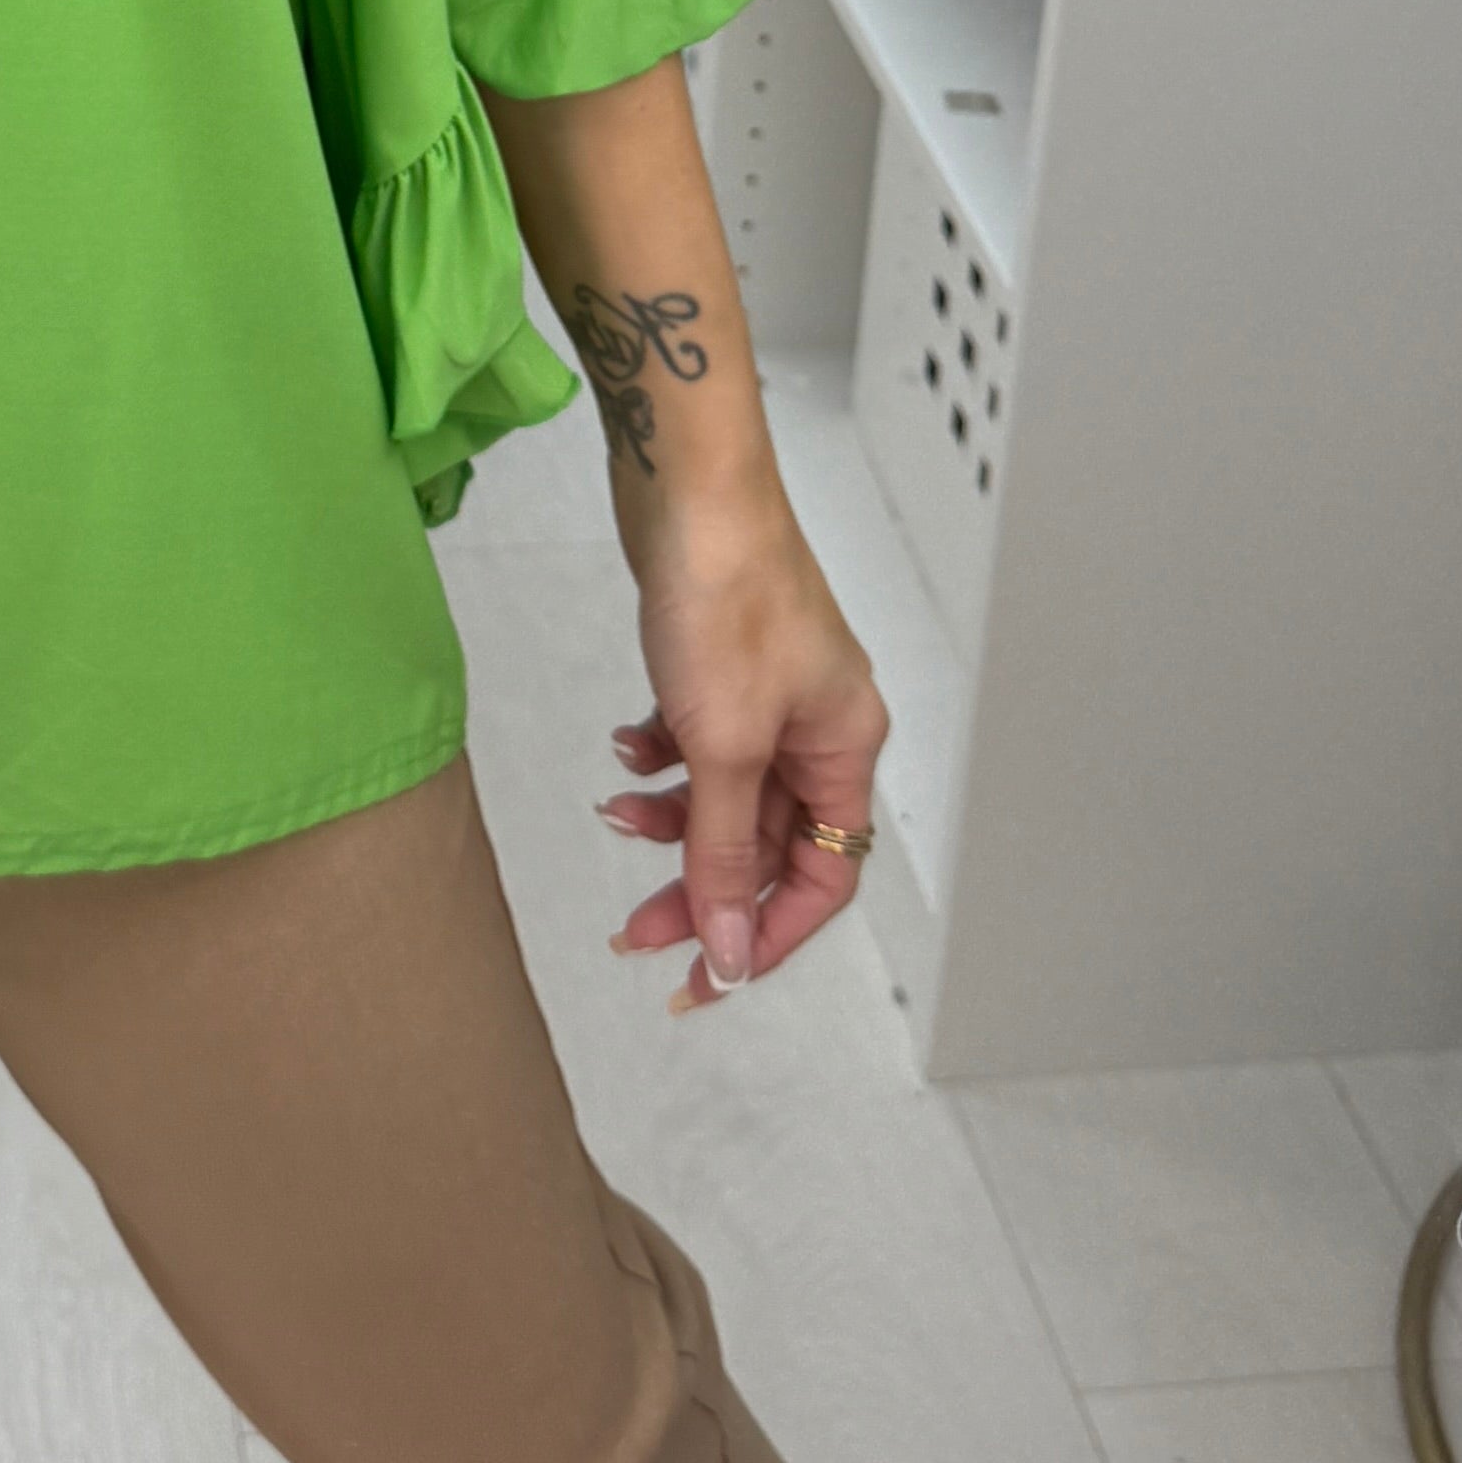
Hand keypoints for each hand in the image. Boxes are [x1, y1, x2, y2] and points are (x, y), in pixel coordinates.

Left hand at [598, 489, 886, 1009]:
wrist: (687, 485)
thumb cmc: (728, 595)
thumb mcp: (723, 746)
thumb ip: (721, 855)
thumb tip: (732, 951)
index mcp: (846, 747)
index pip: (822, 877)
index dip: (767, 934)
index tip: (709, 977)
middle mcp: (819, 724)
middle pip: (764, 842)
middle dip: (698, 884)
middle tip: (634, 926)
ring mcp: (771, 691)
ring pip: (725, 794)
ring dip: (671, 817)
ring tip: (615, 807)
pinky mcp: (723, 662)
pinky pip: (697, 740)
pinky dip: (660, 755)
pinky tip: (625, 745)